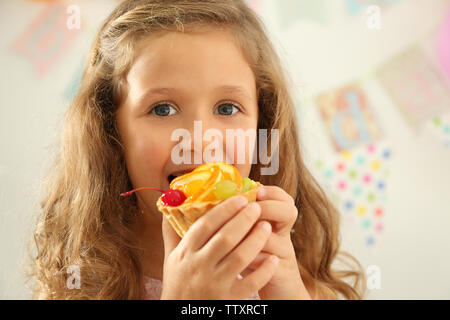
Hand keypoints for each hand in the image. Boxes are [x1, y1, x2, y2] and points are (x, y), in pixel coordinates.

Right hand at [160, 195, 278, 298]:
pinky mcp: (228, 300)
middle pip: (225, 238)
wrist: (180, 318)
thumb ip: (171, 233)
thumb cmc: (177, 285)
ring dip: (255, 240)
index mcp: (185, 254)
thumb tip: (168, 206)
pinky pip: (250, 284)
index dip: (224, 210)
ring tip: (266, 226)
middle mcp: (199, 267)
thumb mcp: (170, 259)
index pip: (204, 226)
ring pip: (239, 258)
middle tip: (256, 207)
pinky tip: (273, 259)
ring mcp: (214, 284)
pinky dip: (264, 271)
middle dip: (243, 220)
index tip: (240, 198)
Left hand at [244, 186, 311, 299]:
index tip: (257, 191)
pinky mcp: (280, 272)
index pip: (283, 198)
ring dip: (252, 235)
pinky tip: (237, 259)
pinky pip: (266, 262)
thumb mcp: (250, 234)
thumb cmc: (257, 256)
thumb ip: (240, 219)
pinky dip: (252, 259)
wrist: (277, 287)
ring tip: (236, 236)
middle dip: (267, 208)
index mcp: (275, 221)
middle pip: (288, 212)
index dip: (273, 193)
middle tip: (251, 210)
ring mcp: (283, 253)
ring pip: (271, 238)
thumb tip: (216, 200)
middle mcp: (283, 234)